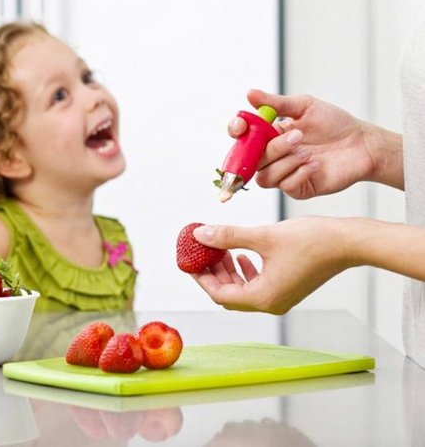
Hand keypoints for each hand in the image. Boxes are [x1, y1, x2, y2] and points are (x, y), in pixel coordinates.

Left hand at [190, 217, 353, 314]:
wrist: (347, 242)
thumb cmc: (310, 241)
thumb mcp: (262, 237)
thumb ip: (228, 237)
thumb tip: (200, 234)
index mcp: (262, 298)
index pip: (219, 294)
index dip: (201, 277)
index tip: (189, 260)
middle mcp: (270, 303)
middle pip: (229, 294)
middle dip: (213, 272)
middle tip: (201, 251)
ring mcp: (280, 296)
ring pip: (242, 289)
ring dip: (228, 270)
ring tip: (219, 248)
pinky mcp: (287, 286)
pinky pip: (257, 283)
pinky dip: (245, 270)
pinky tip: (241, 253)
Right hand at [229, 89, 377, 198]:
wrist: (361, 143)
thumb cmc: (335, 123)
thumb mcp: (305, 106)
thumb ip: (276, 103)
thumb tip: (250, 94)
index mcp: (269, 136)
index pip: (241, 138)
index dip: (236, 132)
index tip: (241, 126)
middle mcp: (272, 157)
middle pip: (251, 160)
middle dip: (272, 149)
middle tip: (298, 135)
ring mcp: (284, 174)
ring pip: (264, 177)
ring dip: (285, 162)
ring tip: (308, 151)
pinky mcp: (298, 188)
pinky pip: (285, 186)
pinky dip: (299, 173)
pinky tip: (315, 165)